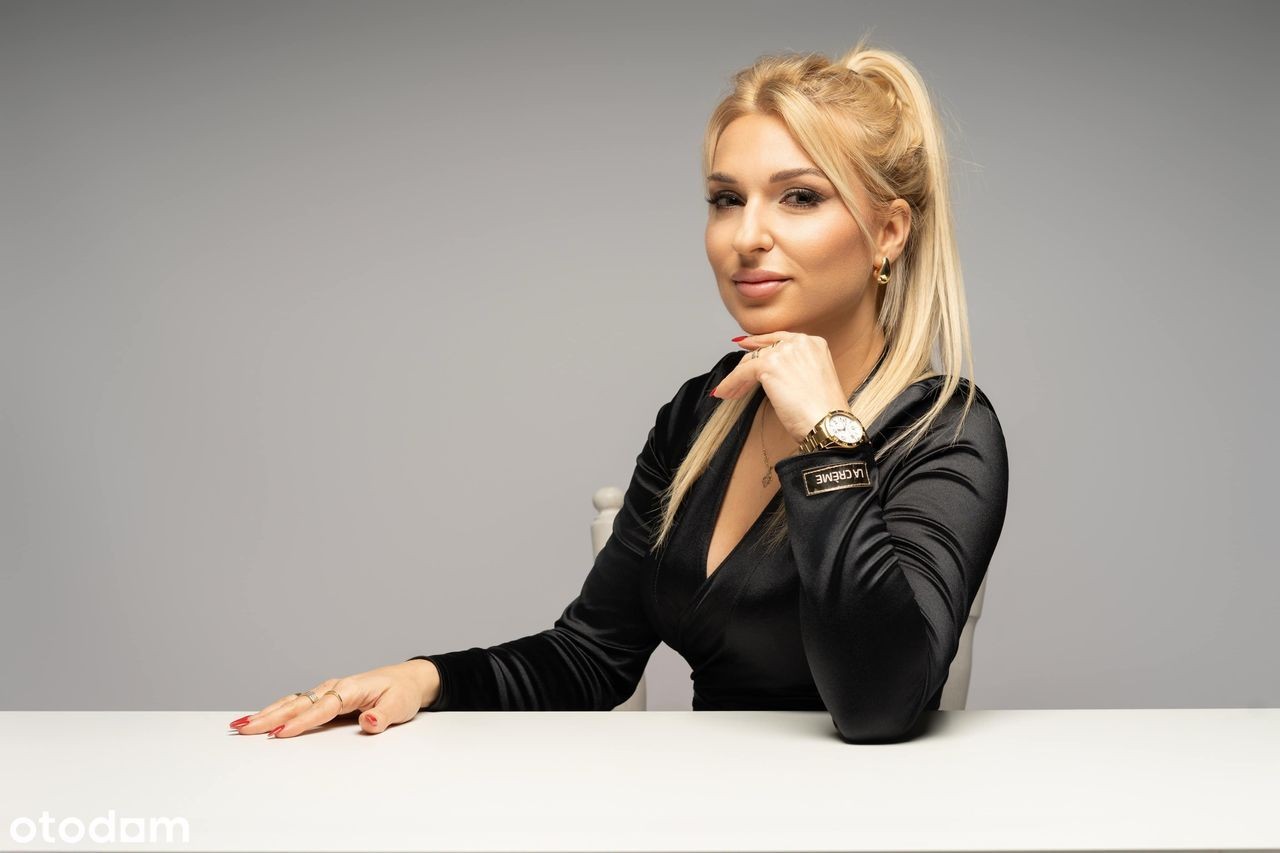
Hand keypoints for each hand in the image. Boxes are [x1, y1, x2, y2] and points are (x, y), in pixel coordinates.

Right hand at [227, 659, 439, 737]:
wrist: (407, 679)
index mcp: (351, 689)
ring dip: (266, 713)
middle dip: (269, 717)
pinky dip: (275, 711)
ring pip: (292, 702)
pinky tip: (258, 719)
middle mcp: (334, 687)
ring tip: (240, 724)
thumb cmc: (402, 693)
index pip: (322, 708)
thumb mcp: (400, 706)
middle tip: (244, 729)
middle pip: (297, 703)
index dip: (300, 722)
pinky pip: (296, 704)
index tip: (279, 733)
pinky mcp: (324, 697)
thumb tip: (369, 721)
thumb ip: (384, 716)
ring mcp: (327, 691)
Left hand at [712, 332, 850, 443]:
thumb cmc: (825, 411)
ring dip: (737, 379)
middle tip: (735, 378)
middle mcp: (799, 342)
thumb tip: (771, 373)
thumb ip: (796, 368)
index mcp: (814, 343)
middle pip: (763, 350)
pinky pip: (741, 373)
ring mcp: (783, 352)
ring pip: (750, 362)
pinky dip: (730, 383)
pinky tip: (724, 393)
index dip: (760, 343)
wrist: (827, 423)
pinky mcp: (768, 366)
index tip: (746, 344)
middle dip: (747, 366)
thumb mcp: (814, 380)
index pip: (780, 339)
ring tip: (730, 392)